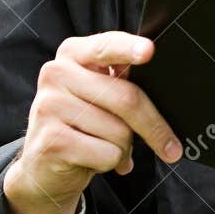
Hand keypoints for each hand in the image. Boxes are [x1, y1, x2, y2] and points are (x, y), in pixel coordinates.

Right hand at [2, 31, 182, 213]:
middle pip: (126, 98)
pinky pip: (107, 154)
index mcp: (72, 54)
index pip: (107, 46)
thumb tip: (163, 95)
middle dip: (154, 126)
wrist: (42, 167)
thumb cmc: (81, 124)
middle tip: (172, 148)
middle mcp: (56, 73)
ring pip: (120, 131)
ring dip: (123, 148)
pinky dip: (110, 163)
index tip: (149, 51)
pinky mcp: (52, 140)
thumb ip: (121, 83)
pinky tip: (91, 160)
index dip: (129, 49)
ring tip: (104, 147)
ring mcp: (50, 106)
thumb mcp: (97, 95)